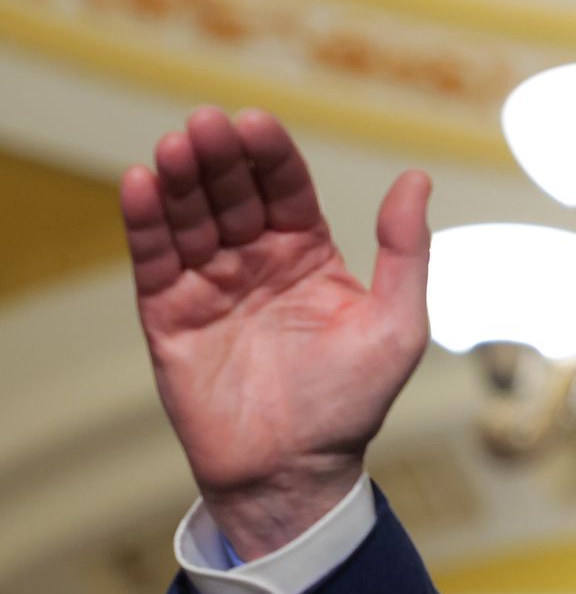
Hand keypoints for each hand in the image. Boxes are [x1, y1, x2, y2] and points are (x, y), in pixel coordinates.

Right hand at [121, 107, 431, 558]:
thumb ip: (406, 251)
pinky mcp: (171, 316)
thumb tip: (417, 178)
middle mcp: (257, 261)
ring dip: (180, 179)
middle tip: (205, 124)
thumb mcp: (396, 324)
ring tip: (175, 145)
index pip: (286, 189)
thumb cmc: (352, 402)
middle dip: (219, 158)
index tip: (254, 122)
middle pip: (233, 194)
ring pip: (190, 218)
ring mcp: (211, 285)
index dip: (270, 155)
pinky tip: (141, 184)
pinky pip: (155, 260)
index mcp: (309, 254)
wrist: (296, 471)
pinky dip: (145, 222)